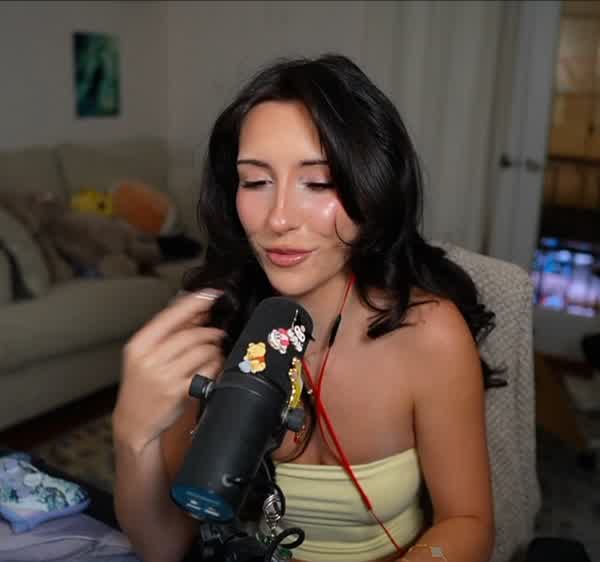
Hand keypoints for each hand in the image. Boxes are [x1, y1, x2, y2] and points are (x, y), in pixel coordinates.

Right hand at [113, 289, 225, 450]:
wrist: (134, 422)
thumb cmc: (142, 386)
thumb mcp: (145, 355)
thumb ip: (169, 333)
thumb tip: (198, 311)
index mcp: (140, 344)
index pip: (172, 315)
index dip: (196, 302)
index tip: (212, 294)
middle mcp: (150, 359)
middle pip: (192, 334)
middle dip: (210, 332)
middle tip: (217, 334)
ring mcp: (165, 376)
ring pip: (203, 351)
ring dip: (214, 350)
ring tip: (213, 353)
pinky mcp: (179, 392)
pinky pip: (208, 370)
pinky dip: (215, 365)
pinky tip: (212, 367)